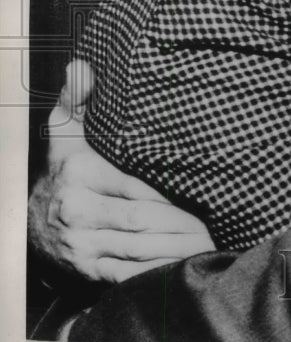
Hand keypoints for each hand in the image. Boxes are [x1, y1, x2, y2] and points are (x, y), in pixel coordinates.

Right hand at [29, 60, 215, 282]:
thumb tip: (82, 66)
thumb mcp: (64, 134)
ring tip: (208, 247)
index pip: (136, 188)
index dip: (171, 198)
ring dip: (176, 251)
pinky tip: (181, 271)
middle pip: (142, 221)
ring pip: (138, 250)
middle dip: (182, 226)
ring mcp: (81, 246)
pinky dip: (155, 274)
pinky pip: (126, 275)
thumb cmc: (61, 173)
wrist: (25, 225)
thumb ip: (76, 99)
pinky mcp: (86, 271)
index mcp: (80, 176)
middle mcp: (78, 213)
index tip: (201, 199)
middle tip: (214, 227)